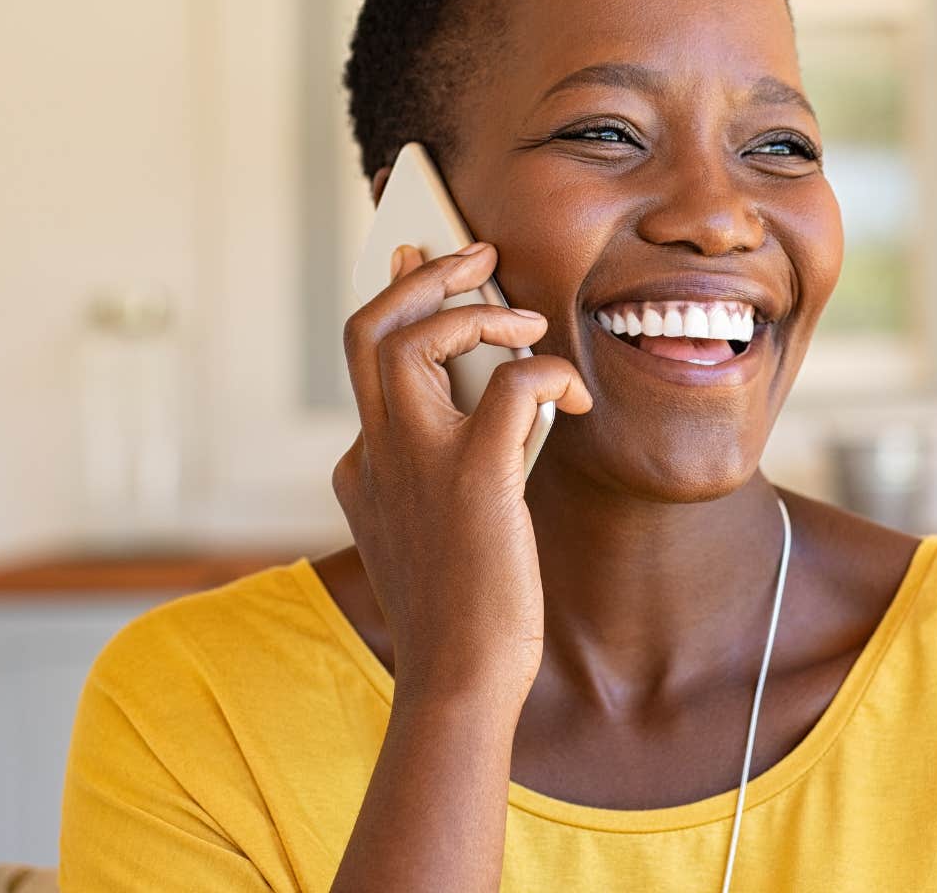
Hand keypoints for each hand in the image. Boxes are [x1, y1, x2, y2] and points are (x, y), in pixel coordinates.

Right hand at [332, 242, 592, 704]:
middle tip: (474, 255)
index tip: (414, 263)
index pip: (364, 359)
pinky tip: (573, 398)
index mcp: (362, 467)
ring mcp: (415, 463)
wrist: (460, 681)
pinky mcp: (473, 478)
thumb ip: (441, 466)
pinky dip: (545, 372)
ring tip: (525, 321)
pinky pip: (509, 385)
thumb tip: (494, 399)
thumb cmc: (462, 613)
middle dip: (421, 275)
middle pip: (369, 327)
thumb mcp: (432, 530)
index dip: (395, 303)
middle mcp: (375, 454)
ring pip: (412, 337)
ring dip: (474, 310)